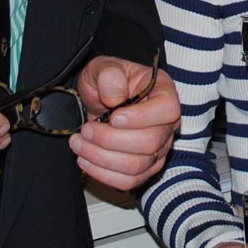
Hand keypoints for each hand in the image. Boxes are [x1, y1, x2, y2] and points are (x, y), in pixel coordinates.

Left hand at [69, 54, 179, 188]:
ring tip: (79, 144)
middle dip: (110, 140)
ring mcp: (158, 149)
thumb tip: (115, 99)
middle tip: (87, 129)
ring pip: (136, 166)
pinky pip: (128, 181)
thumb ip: (109, 75)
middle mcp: (166, 124)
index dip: (141, 118)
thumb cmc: (109, 81)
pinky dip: (103, 174)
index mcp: (163, 93)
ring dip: (101, 158)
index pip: (168, 111)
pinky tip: (86, 159)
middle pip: (149, 143)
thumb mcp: (104, 67)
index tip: (114, 117)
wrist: (101, 98)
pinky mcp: (144, 168)